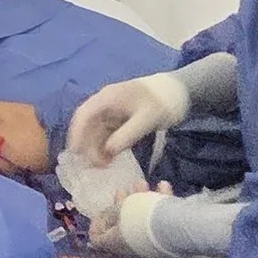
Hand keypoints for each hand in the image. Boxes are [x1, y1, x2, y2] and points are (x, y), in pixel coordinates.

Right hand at [67, 72, 190, 161]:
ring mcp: (113, 111)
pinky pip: (108, 133)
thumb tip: (107, 151)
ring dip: (97, 147)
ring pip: (97, 130)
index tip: (76, 153)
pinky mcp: (121, 118)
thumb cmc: (162, 102)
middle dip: (88, 144)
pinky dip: (107, 145)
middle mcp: (105, 103)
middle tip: (95, 165)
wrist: (180, 91)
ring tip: (103, 165)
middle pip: (87, 124)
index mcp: (107, 98)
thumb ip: (125, 136)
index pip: (83, 115)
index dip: (76, 134)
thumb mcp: (146, 120)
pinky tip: (111, 158)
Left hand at [92, 182, 173, 252]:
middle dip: (122, 205)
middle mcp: (131, 247)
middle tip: (124, 190)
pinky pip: (160, 220)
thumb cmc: (138, 217)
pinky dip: (160, 203)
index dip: (96, 225)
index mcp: (115, 244)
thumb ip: (110, 213)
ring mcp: (149, 244)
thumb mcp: (119, 210)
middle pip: (122, 227)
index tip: (100, 211)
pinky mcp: (167, 239)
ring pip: (142, 220)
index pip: (99, 240)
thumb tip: (105, 218)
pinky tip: (164, 187)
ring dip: (141, 199)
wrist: (173, 228)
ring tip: (143, 183)